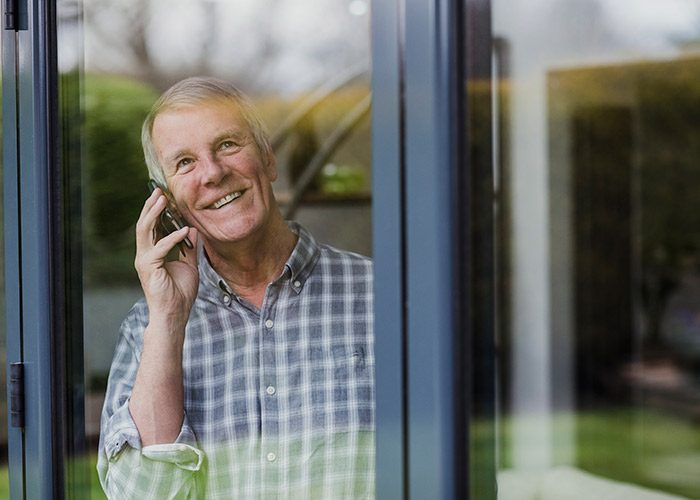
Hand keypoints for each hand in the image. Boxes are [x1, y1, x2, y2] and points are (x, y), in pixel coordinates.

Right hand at [134, 187, 198, 331]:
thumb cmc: (180, 293)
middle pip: (144, 225)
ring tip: (162, 199)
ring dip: (154, 214)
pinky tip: (183, 231)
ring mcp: (145, 261)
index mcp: (153, 253)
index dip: (156, 211)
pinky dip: (172, 238)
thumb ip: (189, 248)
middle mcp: (145, 255)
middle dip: (151, 206)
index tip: (164, 196)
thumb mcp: (190, 266)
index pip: (151, 227)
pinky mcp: (149, 268)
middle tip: (158, 190)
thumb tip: (192, 230)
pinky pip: (160, 248)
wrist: (175, 313)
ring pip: (145, 231)